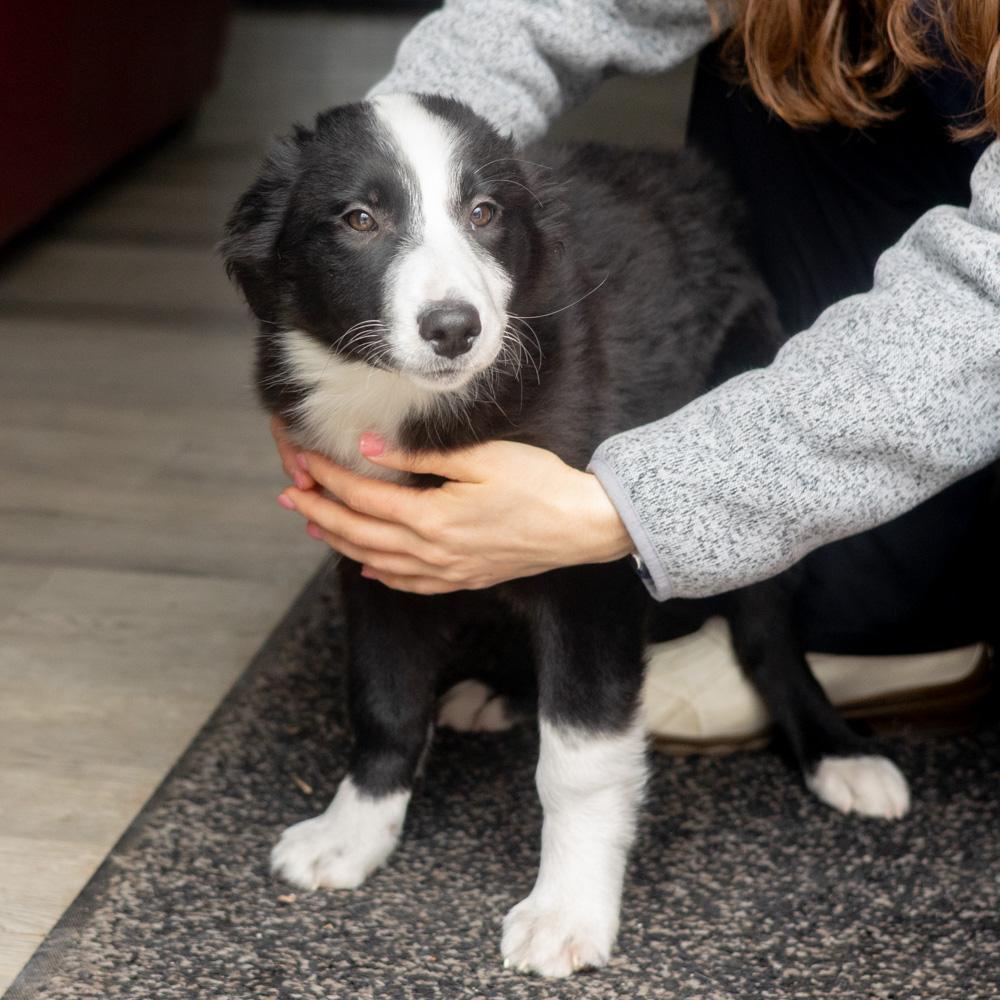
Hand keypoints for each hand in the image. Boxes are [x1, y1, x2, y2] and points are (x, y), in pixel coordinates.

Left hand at [276, 432, 634, 594]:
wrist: (581, 527)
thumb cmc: (538, 485)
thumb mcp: (481, 457)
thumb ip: (420, 454)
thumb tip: (369, 447)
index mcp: (432, 518)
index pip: (364, 498)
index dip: (330, 478)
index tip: (305, 461)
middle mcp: (432, 552)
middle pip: (359, 535)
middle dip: (320, 512)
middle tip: (291, 495)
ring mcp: (447, 571)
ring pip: (377, 562)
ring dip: (341, 543)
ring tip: (316, 524)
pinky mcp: (464, 579)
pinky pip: (409, 584)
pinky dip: (381, 575)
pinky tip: (367, 568)